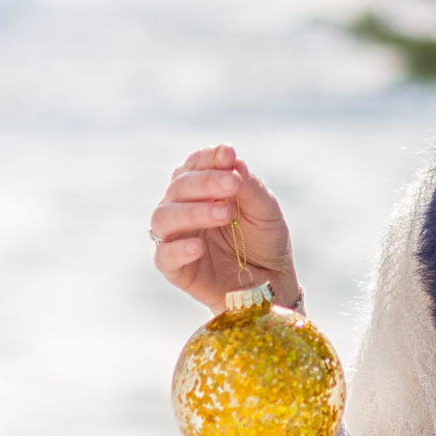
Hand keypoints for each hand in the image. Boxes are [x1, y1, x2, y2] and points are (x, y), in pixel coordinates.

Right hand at [150, 144, 301, 310]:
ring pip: (164, 216)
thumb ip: (249, 187)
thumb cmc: (264, 241)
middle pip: (179, 186)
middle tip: (233, 185)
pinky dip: (178, 248)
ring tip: (225, 214)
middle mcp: (183, 208)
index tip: (228, 154)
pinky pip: (164, 255)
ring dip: (193, 211)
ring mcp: (175, 237)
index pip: (195, 164)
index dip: (209, 158)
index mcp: (203, 189)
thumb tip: (233, 160)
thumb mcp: (265, 211)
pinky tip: (199, 246)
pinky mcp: (174, 268)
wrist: (271, 282)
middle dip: (206, 182)